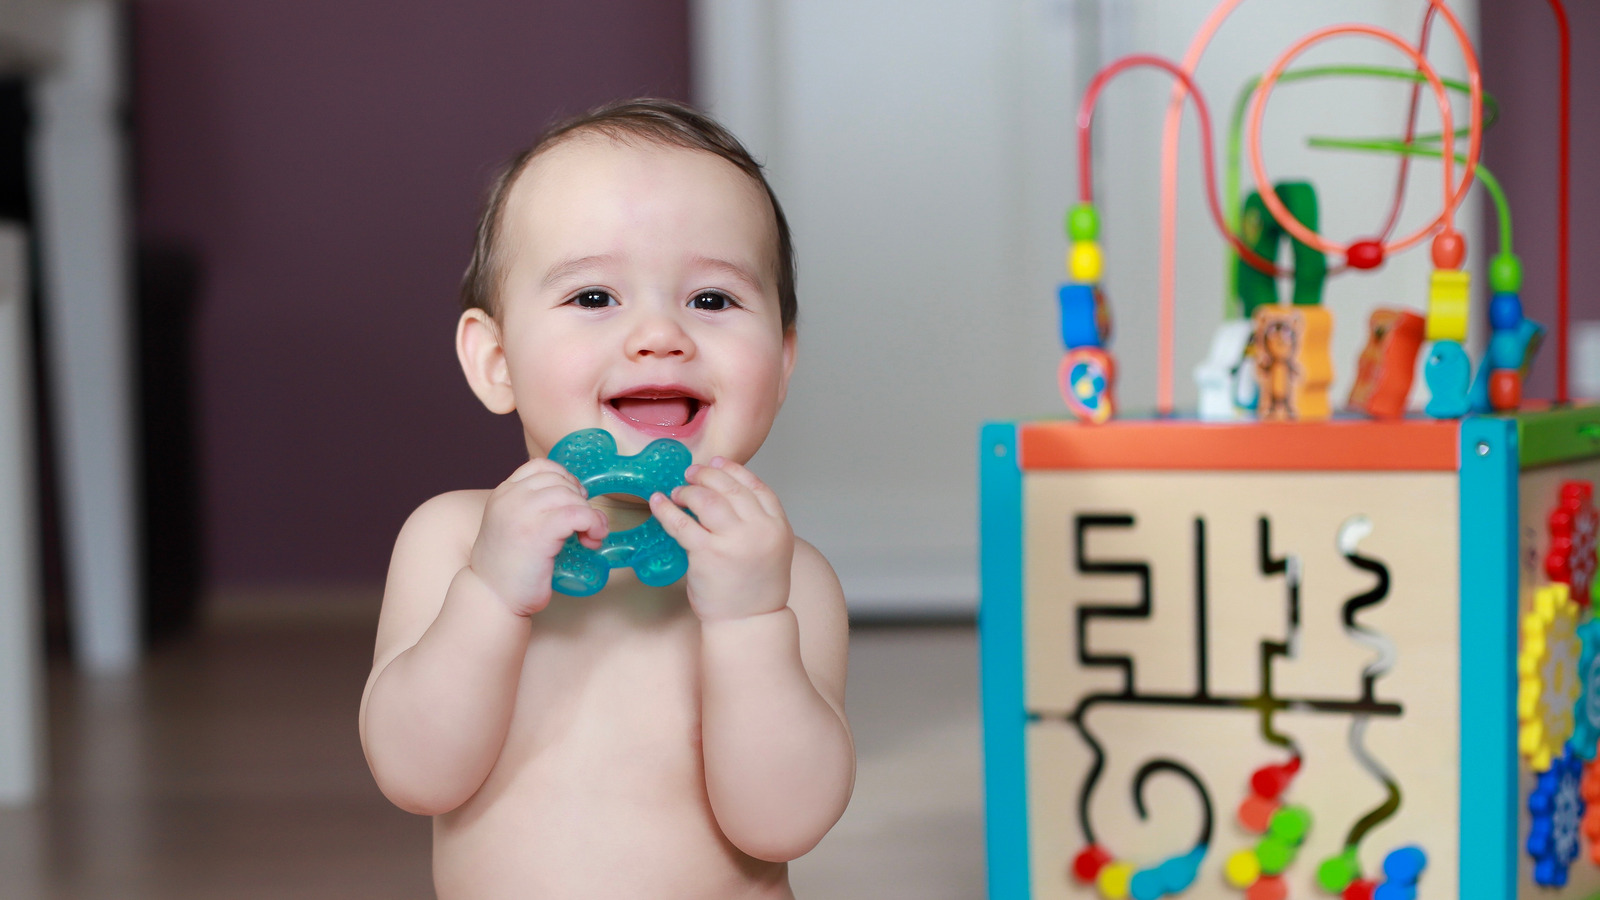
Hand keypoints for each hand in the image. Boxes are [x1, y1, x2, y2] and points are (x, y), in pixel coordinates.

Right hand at [469, 458, 607, 615]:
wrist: (492, 597)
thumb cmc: (508, 568)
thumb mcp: (512, 525)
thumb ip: (531, 507)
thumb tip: (573, 496)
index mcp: (503, 493)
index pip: (540, 466)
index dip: (565, 479)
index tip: (573, 501)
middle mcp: (510, 497)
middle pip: (560, 481)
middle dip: (580, 500)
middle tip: (584, 526)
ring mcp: (522, 512)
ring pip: (571, 496)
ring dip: (589, 515)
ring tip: (589, 537)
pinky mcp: (538, 532)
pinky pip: (577, 514)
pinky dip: (592, 523)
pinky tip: (592, 539)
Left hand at [649, 458, 792, 621]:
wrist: (749, 622)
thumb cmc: (755, 588)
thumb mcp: (770, 548)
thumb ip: (756, 522)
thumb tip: (723, 493)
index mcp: (778, 527)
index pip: (757, 487)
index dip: (734, 470)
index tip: (718, 463)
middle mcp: (759, 530)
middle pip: (730, 488)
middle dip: (707, 475)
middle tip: (691, 473)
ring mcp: (733, 541)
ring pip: (706, 500)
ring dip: (689, 491)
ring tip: (678, 492)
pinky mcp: (708, 554)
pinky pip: (682, 524)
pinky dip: (666, 510)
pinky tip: (658, 502)